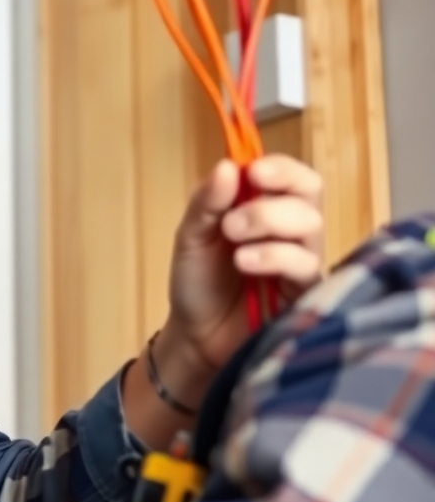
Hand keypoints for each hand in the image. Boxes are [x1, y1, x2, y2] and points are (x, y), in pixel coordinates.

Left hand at [163, 154, 322, 386]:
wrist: (195, 336)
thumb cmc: (198, 282)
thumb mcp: (191, 237)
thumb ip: (206, 202)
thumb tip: (228, 166)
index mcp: (264, 207)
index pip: (292, 176)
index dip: (281, 168)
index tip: (254, 172)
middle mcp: (289, 229)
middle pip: (309, 193)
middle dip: (270, 201)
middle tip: (231, 224)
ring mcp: (301, 259)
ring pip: (311, 225)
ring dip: (269, 225)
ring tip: (234, 248)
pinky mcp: (307, 292)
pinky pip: (307, 265)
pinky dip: (276, 257)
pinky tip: (246, 264)